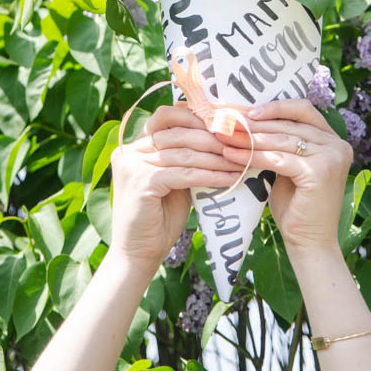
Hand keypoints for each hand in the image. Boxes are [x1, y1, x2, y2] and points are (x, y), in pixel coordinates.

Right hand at [108, 105, 243, 268]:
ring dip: (217, 156)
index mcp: (134, 146)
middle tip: (240, 140)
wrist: (139, 254)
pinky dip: (211, 175)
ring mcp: (133, 165)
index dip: (195, 116)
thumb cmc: (159, 218)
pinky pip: (185, 173)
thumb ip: (184, 158)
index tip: (224, 122)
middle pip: (178, 132)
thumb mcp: (172, 180)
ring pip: (184, 153)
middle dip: (213, 136)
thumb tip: (219, 137)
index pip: (165, 116)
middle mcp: (130, 151)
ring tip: (241, 160)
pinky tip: (230, 178)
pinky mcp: (143, 181)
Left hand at [219, 98, 352, 256]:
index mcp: (333, 140)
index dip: (275, 107)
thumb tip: (248, 119)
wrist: (309, 243)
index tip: (246, 111)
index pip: (303, 110)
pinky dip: (254, 155)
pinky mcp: (320, 171)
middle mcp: (338, 145)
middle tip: (225, 122)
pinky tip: (232, 155)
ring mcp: (332, 157)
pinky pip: (279, 158)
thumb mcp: (288, 167)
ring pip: (282, 140)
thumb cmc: (296, 207)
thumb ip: (281, 144)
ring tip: (224, 136)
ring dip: (249, 138)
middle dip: (254, 124)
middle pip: (289, 124)